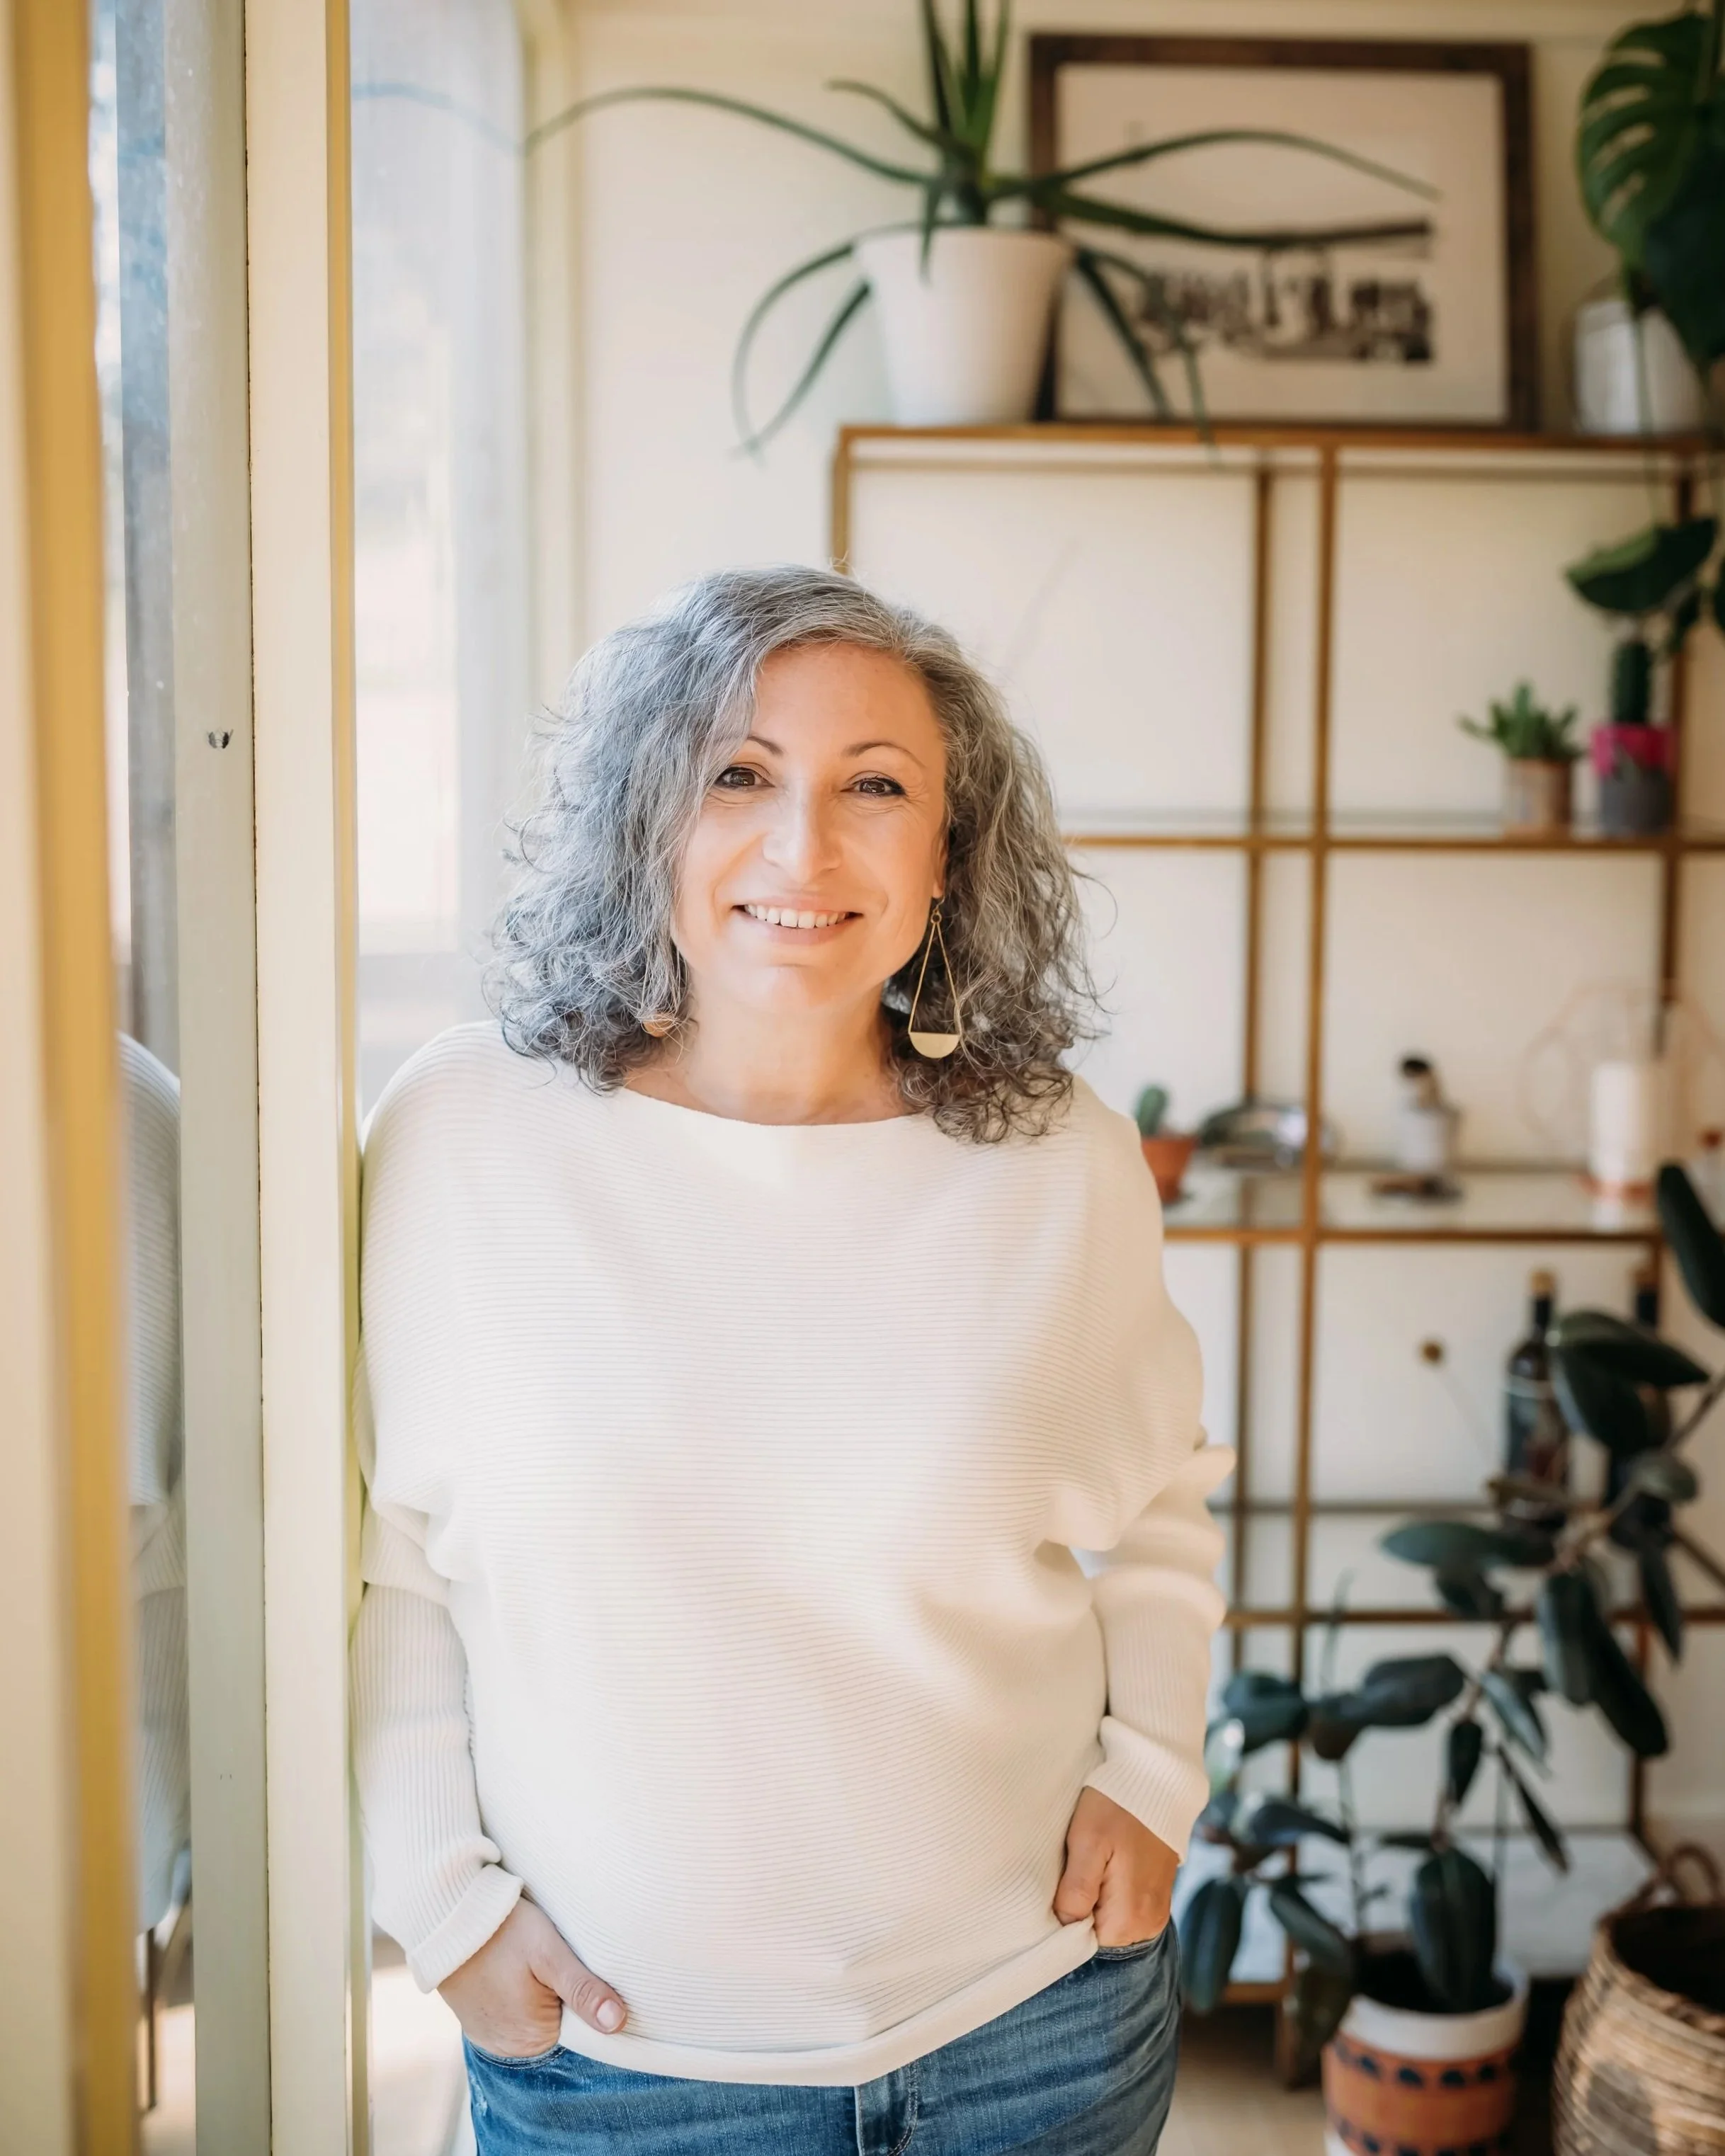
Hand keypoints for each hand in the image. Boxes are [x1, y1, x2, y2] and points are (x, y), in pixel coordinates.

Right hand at [439, 1897, 628, 2058]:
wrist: (445, 1916)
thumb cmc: (502, 1930)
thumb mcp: (548, 1953)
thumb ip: (582, 1989)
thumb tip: (618, 2023)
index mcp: (534, 2037)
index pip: (581, 2027)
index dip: (589, 1999)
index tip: (585, 1970)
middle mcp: (511, 2048)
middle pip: (557, 2023)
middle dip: (563, 1995)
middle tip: (556, 1959)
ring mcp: (491, 2037)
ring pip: (535, 2017)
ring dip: (540, 1995)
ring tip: (532, 1963)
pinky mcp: (478, 2022)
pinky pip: (511, 2014)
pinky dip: (518, 1995)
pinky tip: (514, 1971)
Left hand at [1053, 1786, 1177, 1947]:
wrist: (1155, 1781)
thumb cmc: (1116, 1807)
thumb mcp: (1086, 1843)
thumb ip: (1074, 1892)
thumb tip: (1063, 1926)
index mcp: (1128, 1920)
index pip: (1081, 1944)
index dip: (1063, 1918)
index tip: (1060, 1885)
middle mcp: (1147, 1926)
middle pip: (1096, 1935)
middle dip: (1078, 1909)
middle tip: (1075, 1868)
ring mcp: (1154, 1914)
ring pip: (1107, 1922)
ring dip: (1093, 1900)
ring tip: (1091, 1864)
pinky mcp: (1156, 1899)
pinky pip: (1123, 1910)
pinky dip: (1108, 1893)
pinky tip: (1105, 1866)